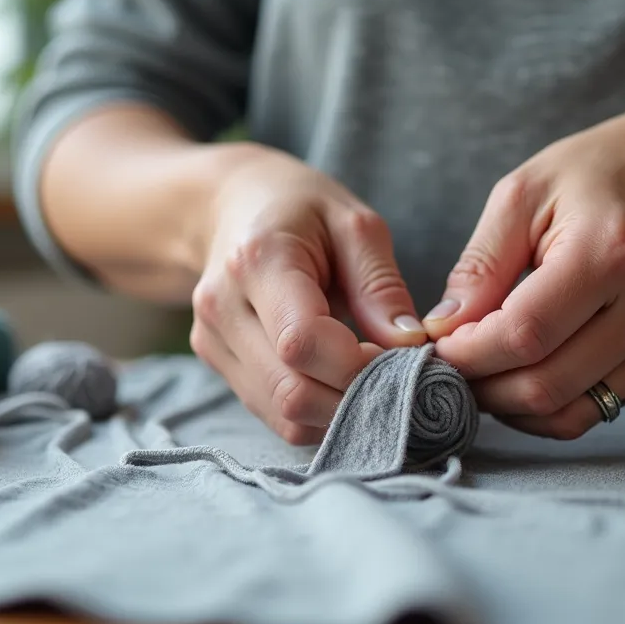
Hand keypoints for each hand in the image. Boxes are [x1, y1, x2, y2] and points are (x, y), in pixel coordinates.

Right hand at [191, 147, 426, 443]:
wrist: (229, 207)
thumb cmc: (301, 210)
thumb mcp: (355, 225)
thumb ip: (382, 286)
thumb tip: (411, 346)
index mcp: (257, 260)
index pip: (304, 342)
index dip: (362, 365)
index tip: (407, 358)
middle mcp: (223, 308)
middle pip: (292, 391)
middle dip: (358, 398)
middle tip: (402, 379)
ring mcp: (213, 342)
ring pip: (284, 416)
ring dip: (341, 413)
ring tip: (375, 382)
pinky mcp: (218, 365)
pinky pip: (276, 415)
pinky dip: (319, 413)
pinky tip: (343, 384)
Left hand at [426, 106, 624, 438]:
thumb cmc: (595, 175)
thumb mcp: (522, 195)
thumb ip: (481, 266)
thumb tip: (443, 329)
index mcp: (610, 252)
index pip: (524, 334)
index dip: (469, 352)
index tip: (438, 344)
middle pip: (546, 384)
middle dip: (482, 387)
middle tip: (451, 366)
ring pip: (570, 412)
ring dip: (512, 407)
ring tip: (483, 373)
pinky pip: (596, 408)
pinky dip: (548, 405)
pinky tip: (522, 374)